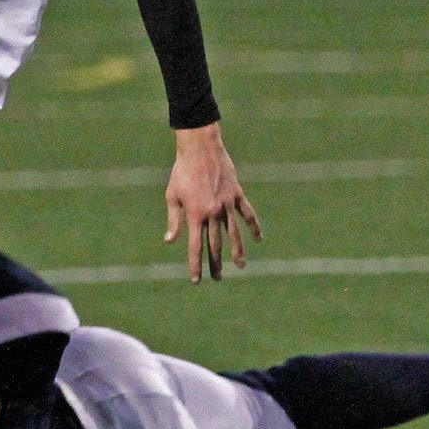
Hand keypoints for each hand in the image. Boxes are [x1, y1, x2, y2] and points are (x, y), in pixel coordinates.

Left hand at [163, 123, 260, 281]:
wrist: (200, 148)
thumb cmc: (182, 171)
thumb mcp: (172, 196)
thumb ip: (174, 220)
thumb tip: (169, 241)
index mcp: (195, 215)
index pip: (196, 247)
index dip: (196, 265)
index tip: (196, 279)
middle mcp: (212, 213)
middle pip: (215, 245)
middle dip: (216, 263)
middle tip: (217, 278)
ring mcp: (227, 204)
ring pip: (234, 234)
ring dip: (238, 251)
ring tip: (241, 265)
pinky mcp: (236, 195)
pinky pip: (248, 214)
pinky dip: (254, 227)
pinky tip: (258, 239)